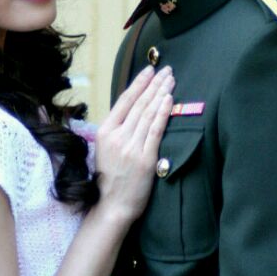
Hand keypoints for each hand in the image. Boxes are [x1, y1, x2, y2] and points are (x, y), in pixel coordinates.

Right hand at [95, 65, 173, 222]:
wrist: (113, 205)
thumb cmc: (110, 179)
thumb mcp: (105, 149)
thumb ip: (117, 130)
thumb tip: (133, 111)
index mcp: (105, 132)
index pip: (124, 101)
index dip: (138, 83)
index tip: (150, 70)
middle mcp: (117, 136)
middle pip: (139, 104)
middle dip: (154, 84)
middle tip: (167, 70)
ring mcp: (131, 147)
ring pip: (148, 113)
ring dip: (161, 93)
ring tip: (171, 80)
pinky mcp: (145, 158)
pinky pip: (155, 130)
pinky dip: (162, 113)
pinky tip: (169, 100)